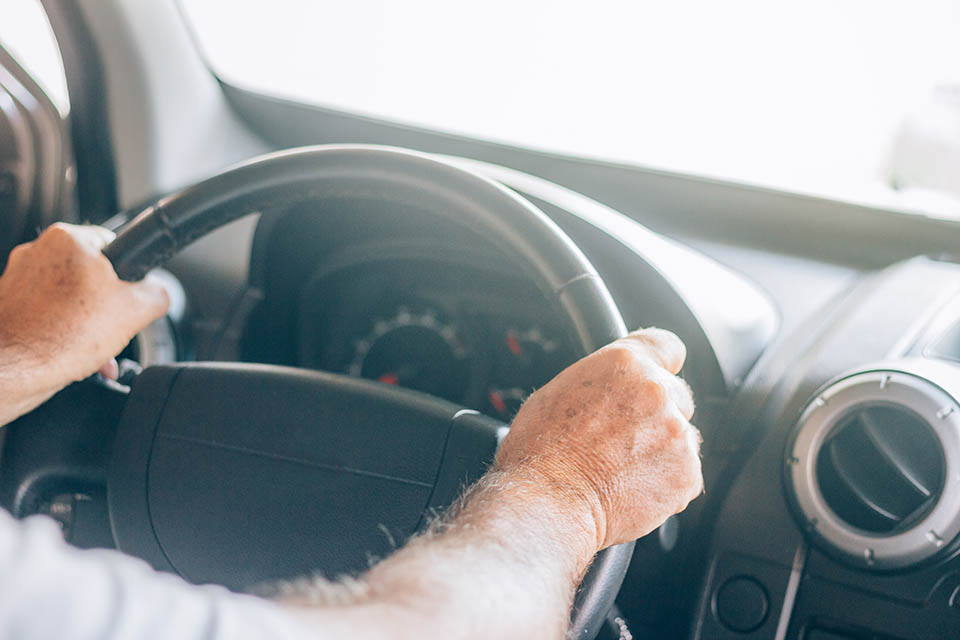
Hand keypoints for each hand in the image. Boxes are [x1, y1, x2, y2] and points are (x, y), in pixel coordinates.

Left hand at [0, 223, 168, 422]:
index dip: (130, 274)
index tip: (132, 295)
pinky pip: (48, 317)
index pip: (114, 244)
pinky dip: (64, 335)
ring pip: (70, 299)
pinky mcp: (8, 307)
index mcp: (68, 239)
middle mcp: (37, 252)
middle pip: (91, 276)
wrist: (10, 371)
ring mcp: (18, 280)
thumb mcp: (137, 310)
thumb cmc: (60, 337)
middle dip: (108, 307)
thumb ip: (157, 293)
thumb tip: (157, 294)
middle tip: (116, 329)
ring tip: (96, 351)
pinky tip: (76, 358)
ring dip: (88, 325)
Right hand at [494, 328, 702, 550]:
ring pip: (683, 438)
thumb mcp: (558, 391)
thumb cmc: (540, 451)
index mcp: (624, 363)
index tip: (662, 373)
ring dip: (664, 450)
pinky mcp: (686, 473)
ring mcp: (675, 432)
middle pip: (677, 396)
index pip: (667, 345)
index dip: (663, 363)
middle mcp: (656, 390)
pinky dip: (666, 484)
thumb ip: (600, 382)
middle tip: (625, 439)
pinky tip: (632, 489)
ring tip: (623, 469)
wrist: (548, 501)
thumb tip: (609, 389)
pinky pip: (685, 475)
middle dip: (658, 415)